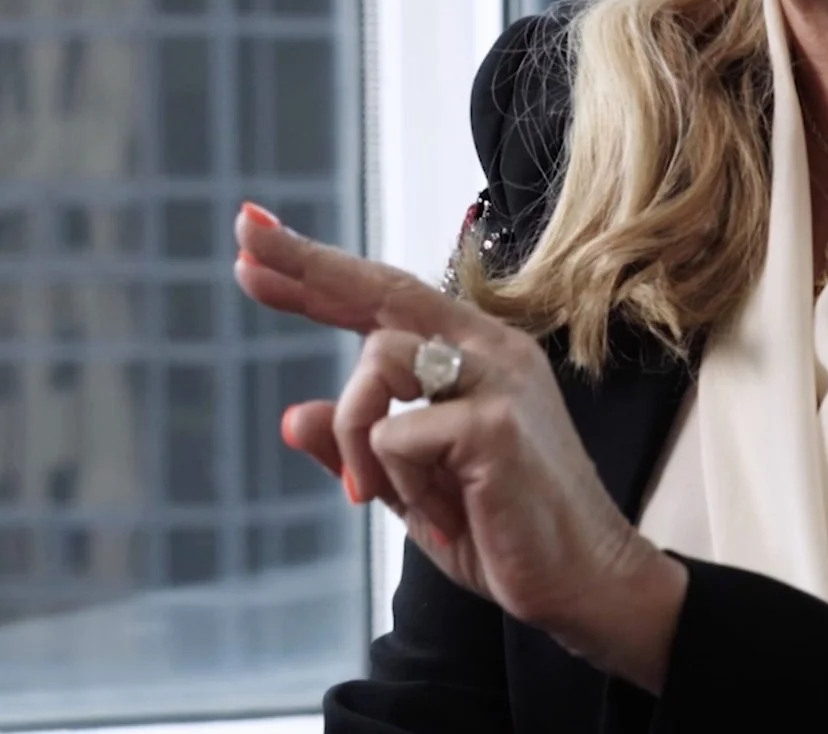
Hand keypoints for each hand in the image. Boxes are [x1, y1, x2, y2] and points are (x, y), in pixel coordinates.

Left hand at [232, 203, 687, 690]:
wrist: (583, 585)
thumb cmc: (505, 531)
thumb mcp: (411, 488)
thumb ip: (360, 447)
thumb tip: (288, 416)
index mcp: (473, 355)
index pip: (384, 299)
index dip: (318, 272)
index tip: (254, 244)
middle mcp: (488, 350)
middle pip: (381, 290)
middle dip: (306, 265)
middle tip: (244, 242)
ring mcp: (496, 380)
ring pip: (377, 363)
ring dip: (356, 437)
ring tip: (375, 497)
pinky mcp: (495, 423)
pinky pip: (396, 436)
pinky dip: (397, 483)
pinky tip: (441, 516)